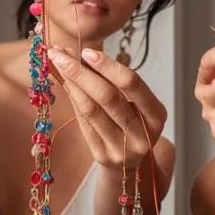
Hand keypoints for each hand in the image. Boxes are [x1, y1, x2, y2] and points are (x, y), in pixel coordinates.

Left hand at [48, 47, 166, 169]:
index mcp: (156, 116)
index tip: (87, 52)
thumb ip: (117, 83)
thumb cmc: (133, 124)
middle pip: (107, 97)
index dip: (107, 66)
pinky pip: (83, 122)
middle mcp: (141, 134)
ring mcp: (121, 148)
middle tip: (60, 54)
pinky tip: (64, 83)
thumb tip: (83, 56)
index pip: (131, 84)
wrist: (129, 163)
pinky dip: (72, 99)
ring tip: (58, 64)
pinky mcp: (102, 155)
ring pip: (91, 109)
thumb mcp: (137, 105)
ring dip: (71, 83)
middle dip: (81, 72)